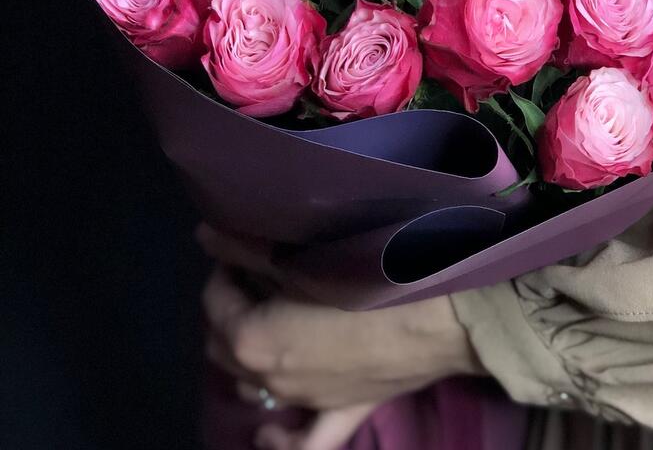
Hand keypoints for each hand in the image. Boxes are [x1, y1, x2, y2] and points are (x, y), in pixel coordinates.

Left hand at [199, 226, 483, 414]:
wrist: (436, 317)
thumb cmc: (369, 278)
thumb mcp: (305, 258)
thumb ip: (250, 248)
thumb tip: (204, 234)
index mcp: (253, 339)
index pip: (216, 301)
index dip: (224, 269)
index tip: (241, 247)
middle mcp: (270, 378)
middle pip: (224, 344)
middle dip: (230, 308)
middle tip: (253, 275)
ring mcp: (307, 402)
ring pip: (254, 386)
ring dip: (248, 355)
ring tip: (266, 321)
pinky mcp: (343, 413)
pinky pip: (305, 441)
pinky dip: (282, 440)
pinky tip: (271, 432)